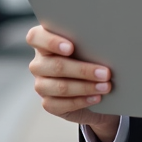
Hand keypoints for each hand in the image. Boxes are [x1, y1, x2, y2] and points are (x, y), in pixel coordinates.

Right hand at [26, 25, 120, 141]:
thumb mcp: (87, 46)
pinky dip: (81, 101)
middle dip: (83, 70)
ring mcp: (41, 84)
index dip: (51, 41)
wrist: (91, 86)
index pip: (36, 37)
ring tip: (105, 86)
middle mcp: (39, 63)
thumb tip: (104, 42)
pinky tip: (96, 97)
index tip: (71, 47)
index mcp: (43, 42)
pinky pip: (61, 104)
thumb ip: (86, 41)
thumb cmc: (89, 57)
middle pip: (55, 65)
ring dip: (85, 87)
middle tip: (105, 73)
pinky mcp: (48, 102)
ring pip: (59, 86)